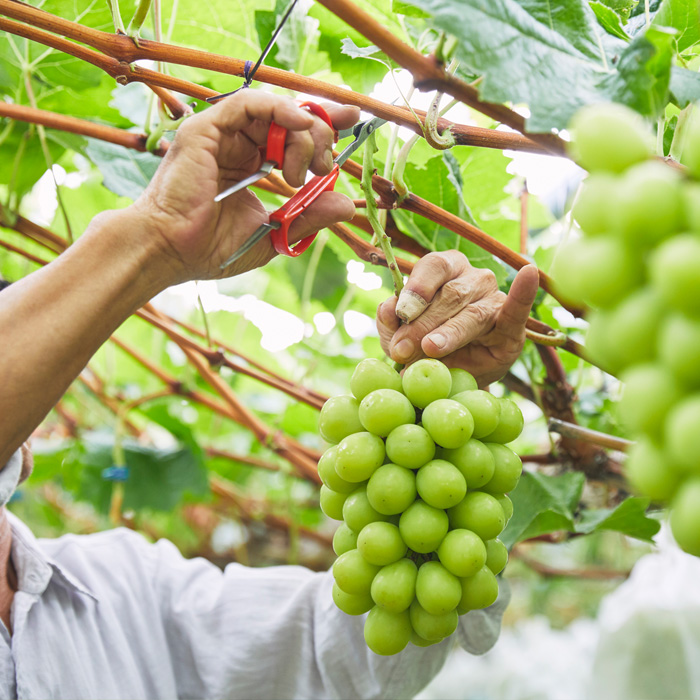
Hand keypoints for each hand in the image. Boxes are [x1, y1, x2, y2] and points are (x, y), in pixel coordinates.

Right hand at [133, 91, 359, 282]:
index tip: (352, 123)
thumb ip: (308, 217)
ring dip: (303, 132)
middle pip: (289, 119)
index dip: (322, 124)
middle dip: (319, 135)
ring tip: (309, 168)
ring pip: (275, 111)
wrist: (172, 251)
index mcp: (251, 164)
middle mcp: (238, 145)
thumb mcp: (274, 234)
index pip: (291, 134)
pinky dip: (279, 108)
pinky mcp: (206, 128)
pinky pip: (248, 103)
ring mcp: (221, 134)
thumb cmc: (212, 247)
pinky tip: (298, 124)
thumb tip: (346, 205)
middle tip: (325, 166)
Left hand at [377, 251, 538, 387]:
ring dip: (448, 333)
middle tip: (401, 350)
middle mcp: (472, 277)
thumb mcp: (400, 335)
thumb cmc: (424, 343)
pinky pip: (518, 308)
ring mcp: (495, 298)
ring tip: (430, 349)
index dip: (416, 288)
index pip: (433, 266)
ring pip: (471, 313)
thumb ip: (391, 323)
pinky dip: (522, 293)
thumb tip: (387, 310)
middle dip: (422, 324)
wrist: (453, 374)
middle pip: (449, 295)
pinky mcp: (513, 327)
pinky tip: (528, 274)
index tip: (401, 313)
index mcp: (444, 268)